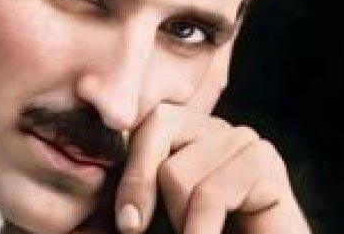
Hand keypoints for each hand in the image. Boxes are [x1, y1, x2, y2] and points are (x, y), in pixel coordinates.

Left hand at [113, 59, 309, 233]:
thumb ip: (127, 209)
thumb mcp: (155, 224)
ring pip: (179, 172)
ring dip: (182, 221)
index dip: (132, 169)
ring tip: (204, 233)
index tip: (128, 222)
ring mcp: (243, 141)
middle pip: (158, 129)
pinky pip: (210, 193)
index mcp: (187, 136)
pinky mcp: (266, 163)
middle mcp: (215, 129)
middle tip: (151, 229)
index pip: (146, 120)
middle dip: (146, 187)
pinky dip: (202, 230)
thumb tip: (77, 218)